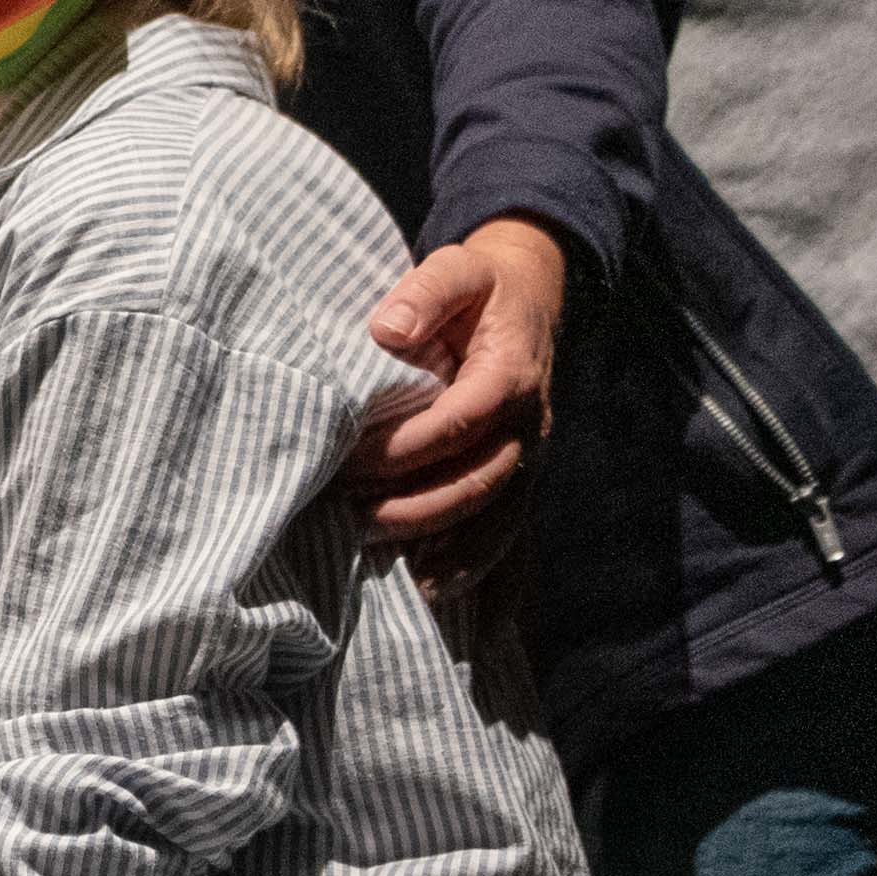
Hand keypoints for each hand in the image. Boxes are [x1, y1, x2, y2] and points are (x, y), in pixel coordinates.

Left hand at [351, 215, 564, 577]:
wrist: (528, 298)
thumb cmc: (480, 287)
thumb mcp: (456, 268)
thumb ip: (424, 292)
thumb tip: (385, 328)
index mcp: (509, 375)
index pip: (457, 424)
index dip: (403, 448)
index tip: (347, 459)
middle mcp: (527, 426)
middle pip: (477, 482)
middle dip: (415, 507)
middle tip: (351, 519)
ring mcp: (529, 459)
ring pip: (497, 520)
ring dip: (450, 553)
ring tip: (398, 575)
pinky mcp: (521, 480)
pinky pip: (512, 536)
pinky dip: (488, 575)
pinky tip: (456, 607)